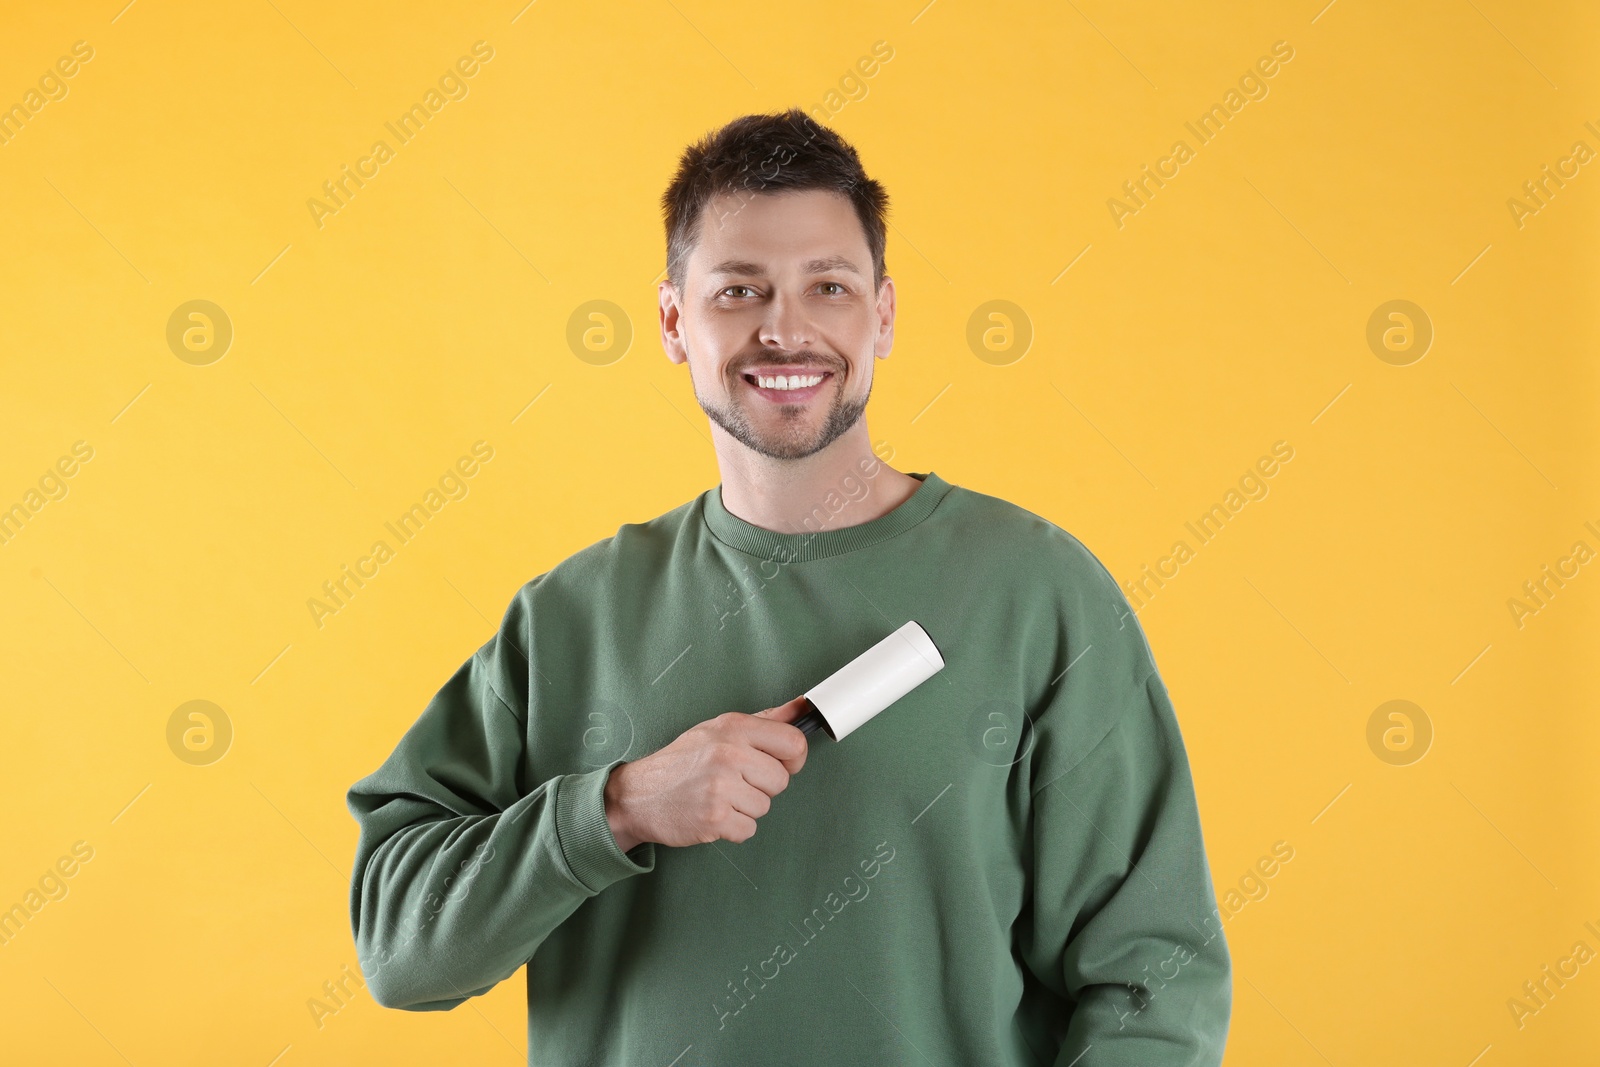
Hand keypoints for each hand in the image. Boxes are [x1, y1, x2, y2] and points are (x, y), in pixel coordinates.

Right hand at [604, 696, 809, 850]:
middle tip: (735, 782)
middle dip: (763, 787)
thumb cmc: (681, 761)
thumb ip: (764, 720)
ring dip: (746, 808)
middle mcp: (729, 753)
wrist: (637, 795)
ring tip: (719, 796)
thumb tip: (801, 707)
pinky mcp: (715, 818)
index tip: (780, 764)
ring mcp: (721, 786)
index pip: (793, 742)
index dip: (793, 759)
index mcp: (734, 727)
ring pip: (765, 807)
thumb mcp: (718, 729)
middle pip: (782, 780)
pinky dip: (733, 828)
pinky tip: (713, 813)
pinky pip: (748, 829)